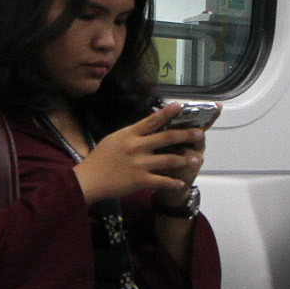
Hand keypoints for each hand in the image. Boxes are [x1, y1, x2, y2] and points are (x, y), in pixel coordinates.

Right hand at [72, 104, 203, 204]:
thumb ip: (132, 133)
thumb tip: (148, 126)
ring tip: (197, 159)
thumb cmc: (100, 159)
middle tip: (200, 133)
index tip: (181, 105)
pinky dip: (173, 182)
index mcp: (130, 134)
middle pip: (166, 138)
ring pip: (169, 160)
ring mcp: (139, 164)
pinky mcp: (140, 180)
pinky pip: (162, 181)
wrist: (89, 180)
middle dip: (186, 135)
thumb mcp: (115, 139)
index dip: (167, 112)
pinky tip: (181, 183)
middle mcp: (136, 146)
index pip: (151, 120)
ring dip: (185, 159)